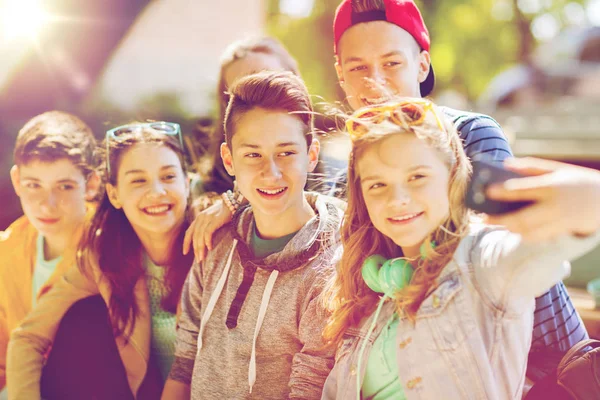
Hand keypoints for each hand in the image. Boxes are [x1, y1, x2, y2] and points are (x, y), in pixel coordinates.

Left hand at [183, 199, 232, 261]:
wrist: (233, 202)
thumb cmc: (225, 213)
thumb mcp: (213, 219)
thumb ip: (207, 227)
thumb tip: (205, 242)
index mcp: (198, 218)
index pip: (189, 232)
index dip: (186, 243)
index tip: (185, 253)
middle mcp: (201, 218)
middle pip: (194, 236)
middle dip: (195, 249)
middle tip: (198, 260)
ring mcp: (207, 218)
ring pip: (200, 236)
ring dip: (201, 248)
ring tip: (202, 257)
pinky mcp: (215, 219)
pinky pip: (208, 232)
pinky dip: (207, 240)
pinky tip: (209, 248)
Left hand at [485, 157, 599, 240]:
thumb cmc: (577, 180)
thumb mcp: (558, 169)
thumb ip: (531, 167)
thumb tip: (505, 164)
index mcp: (552, 186)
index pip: (523, 190)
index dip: (504, 191)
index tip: (487, 191)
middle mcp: (555, 206)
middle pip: (523, 217)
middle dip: (501, 219)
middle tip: (483, 219)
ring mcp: (559, 221)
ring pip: (529, 231)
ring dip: (510, 228)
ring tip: (495, 223)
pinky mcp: (562, 231)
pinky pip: (539, 237)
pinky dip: (523, 234)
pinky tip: (512, 229)